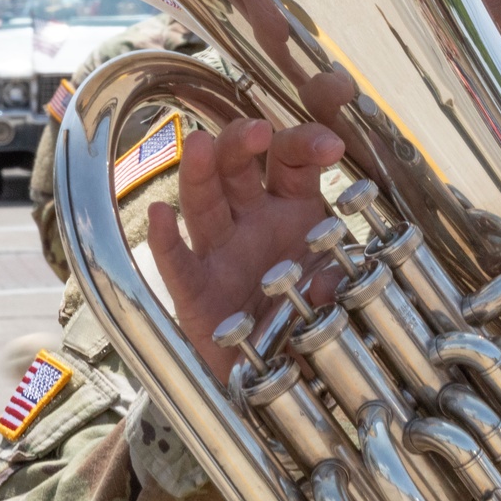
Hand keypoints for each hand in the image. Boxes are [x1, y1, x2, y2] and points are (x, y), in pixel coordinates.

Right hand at [148, 118, 343, 382]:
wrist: (286, 370)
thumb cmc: (313, 310)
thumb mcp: (342, 287)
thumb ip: (340, 279)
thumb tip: (325, 282)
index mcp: (293, 205)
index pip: (292, 159)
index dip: (307, 143)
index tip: (332, 147)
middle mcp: (253, 220)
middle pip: (238, 167)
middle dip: (243, 142)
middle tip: (257, 131)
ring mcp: (222, 252)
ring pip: (204, 203)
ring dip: (200, 174)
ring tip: (197, 145)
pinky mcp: (196, 293)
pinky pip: (178, 265)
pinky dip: (166, 242)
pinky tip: (159, 216)